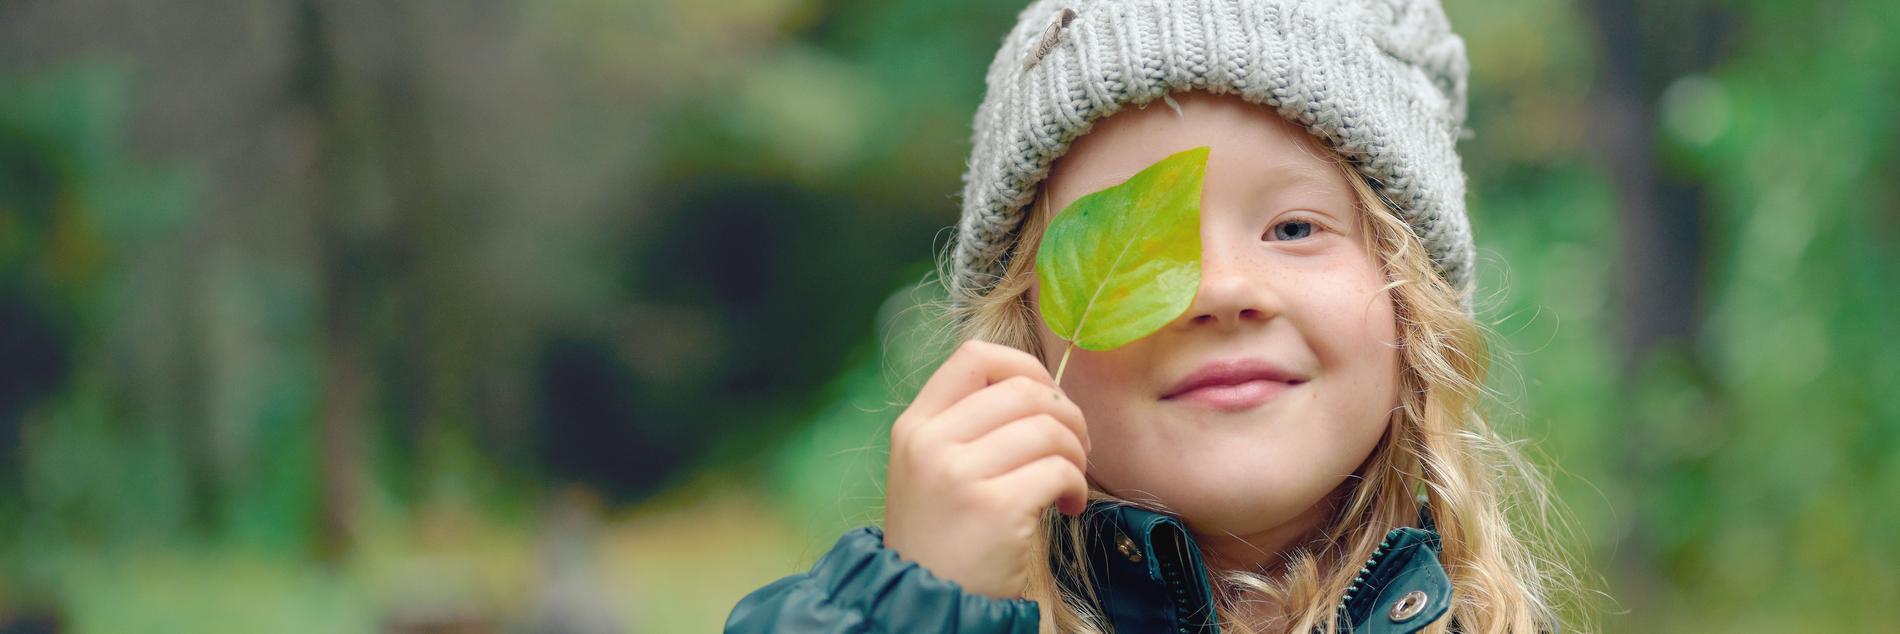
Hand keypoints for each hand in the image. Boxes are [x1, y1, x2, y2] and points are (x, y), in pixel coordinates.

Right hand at [882, 340, 1090, 599]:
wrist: (925, 605)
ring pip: (1049, 428)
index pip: (975, 356)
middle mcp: (931, 443)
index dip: (1024, 365)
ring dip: (1077, 452)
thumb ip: (966, 427)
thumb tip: (1040, 389)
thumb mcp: (930, 470)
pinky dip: (1078, 485)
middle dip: (1066, 413)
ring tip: (1071, 480)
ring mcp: (960, 475)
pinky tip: (1070, 506)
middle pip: (1023, 390)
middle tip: (1076, 445)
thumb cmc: (943, 538)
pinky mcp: (996, 508)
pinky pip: (1060, 470)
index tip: (1047, 397)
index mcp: (915, 426)